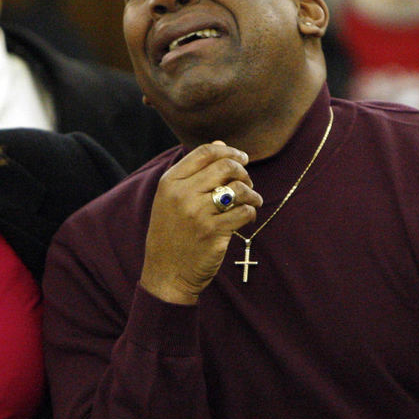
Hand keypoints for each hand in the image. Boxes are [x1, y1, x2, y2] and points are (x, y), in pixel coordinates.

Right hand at [140, 142, 261, 303]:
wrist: (166, 273)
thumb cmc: (171, 233)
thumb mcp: (171, 199)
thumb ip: (193, 172)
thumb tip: (221, 145)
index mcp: (170, 182)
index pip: (205, 152)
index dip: (229, 152)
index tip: (242, 158)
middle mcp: (182, 194)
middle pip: (225, 166)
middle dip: (243, 171)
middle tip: (247, 182)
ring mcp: (198, 213)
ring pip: (238, 189)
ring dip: (252, 193)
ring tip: (252, 200)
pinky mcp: (214, 232)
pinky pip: (244, 212)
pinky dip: (250, 212)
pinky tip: (246, 217)